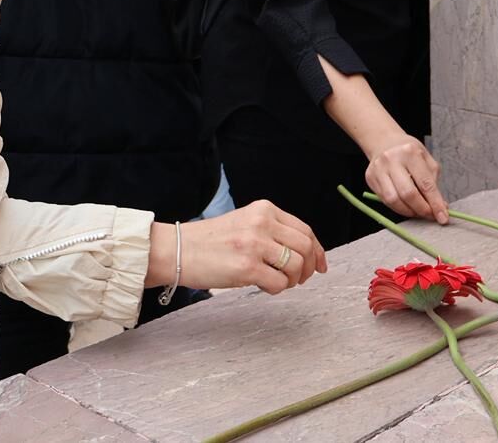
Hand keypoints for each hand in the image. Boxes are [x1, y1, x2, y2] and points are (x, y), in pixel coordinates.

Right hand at [149, 201, 327, 294]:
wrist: (177, 250)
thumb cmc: (209, 241)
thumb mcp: (244, 224)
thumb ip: (272, 232)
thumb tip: (305, 254)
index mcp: (263, 210)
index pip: (304, 230)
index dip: (317, 250)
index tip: (320, 265)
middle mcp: (262, 223)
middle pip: (306, 247)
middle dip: (309, 268)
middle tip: (300, 279)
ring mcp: (255, 245)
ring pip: (296, 266)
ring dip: (293, 280)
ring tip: (278, 282)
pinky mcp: (247, 267)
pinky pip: (279, 283)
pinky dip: (276, 289)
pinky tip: (262, 286)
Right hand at [365, 135, 448, 224]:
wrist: (385, 142)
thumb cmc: (409, 153)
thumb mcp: (427, 161)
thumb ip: (433, 183)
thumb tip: (440, 207)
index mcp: (410, 152)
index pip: (425, 183)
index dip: (435, 203)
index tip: (442, 217)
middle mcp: (392, 159)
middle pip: (408, 194)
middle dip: (421, 210)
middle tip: (430, 215)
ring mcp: (378, 169)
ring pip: (393, 200)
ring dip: (408, 212)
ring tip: (417, 212)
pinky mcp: (370, 178)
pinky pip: (385, 200)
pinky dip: (398, 208)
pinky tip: (406, 206)